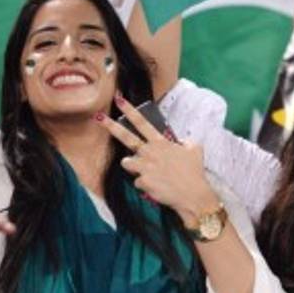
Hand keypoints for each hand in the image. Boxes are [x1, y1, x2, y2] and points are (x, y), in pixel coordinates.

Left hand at [96, 95, 218, 220]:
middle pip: (126, 137)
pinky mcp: (142, 182)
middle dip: (111, 126)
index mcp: (161, 143)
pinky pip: (138, 182)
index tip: (119, 99)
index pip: (142, 122)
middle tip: (98, 117)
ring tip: (148, 171)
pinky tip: (158, 187)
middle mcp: (150, 152)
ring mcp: (145, 167)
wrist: (193, 194)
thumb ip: (185, 143)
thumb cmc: (195, 172)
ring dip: (134, 166)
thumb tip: (182, 142)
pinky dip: (146, 185)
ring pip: (127, 163)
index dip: (129, 110)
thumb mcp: (194, 150)